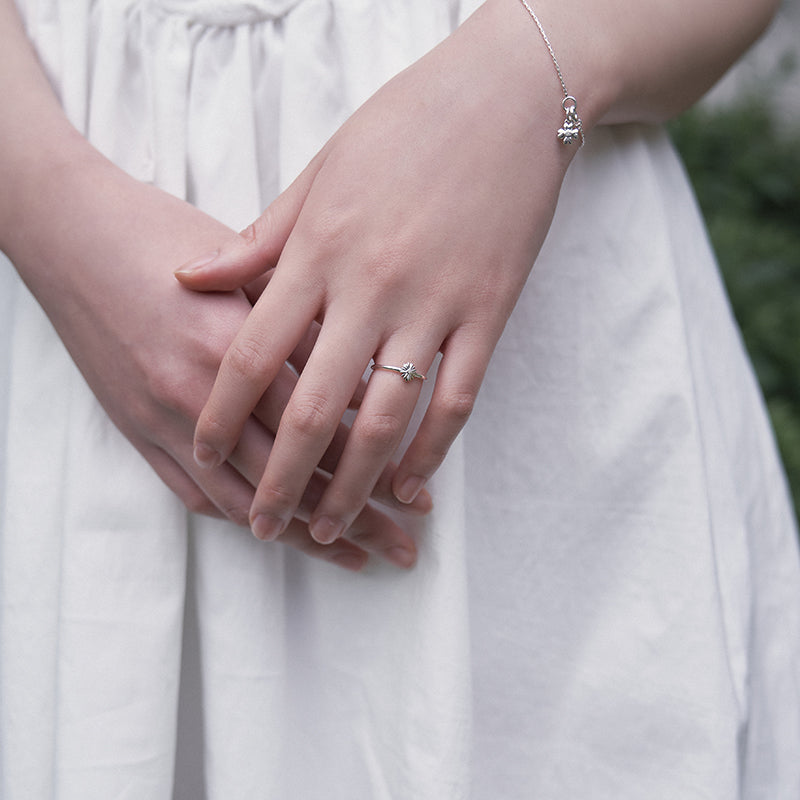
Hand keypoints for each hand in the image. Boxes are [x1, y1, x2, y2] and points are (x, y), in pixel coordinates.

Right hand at [7, 153, 426, 569]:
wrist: (72, 236)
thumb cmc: (164, 237)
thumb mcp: (249, 265)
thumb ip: (306, 325)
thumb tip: (371, 379)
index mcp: (240, 343)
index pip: (324, 428)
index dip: (376, 470)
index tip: (415, 498)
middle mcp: (201, 393)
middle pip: (293, 476)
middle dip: (356, 520)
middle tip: (403, 548)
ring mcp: (162, 419)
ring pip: (246, 499)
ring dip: (303, 535)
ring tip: (354, 559)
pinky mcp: (136, 431)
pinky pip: (194, 494)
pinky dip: (241, 518)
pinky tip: (278, 534)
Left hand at [178, 0, 573, 544]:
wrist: (507, 98)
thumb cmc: (406, 128)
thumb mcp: (319, 172)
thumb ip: (260, 239)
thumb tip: (194, 278)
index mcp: (319, 252)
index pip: (253, 352)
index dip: (221, 413)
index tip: (203, 453)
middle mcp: (370, 288)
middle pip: (311, 406)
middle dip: (281, 477)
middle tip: (263, 526)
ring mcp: (434, 305)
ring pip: (384, 419)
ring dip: (352, 483)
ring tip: (328, 528)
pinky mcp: (488, 314)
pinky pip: (456, 400)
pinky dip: (431, 452)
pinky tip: (408, 486)